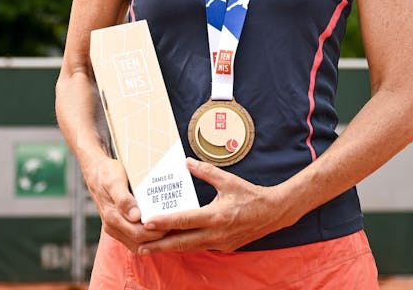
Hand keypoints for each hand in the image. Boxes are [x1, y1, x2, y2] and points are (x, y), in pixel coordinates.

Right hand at [82, 156, 166, 250]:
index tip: (172, 222)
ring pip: (138, 243)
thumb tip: (135, 217)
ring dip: (154, 238)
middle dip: (159, 236)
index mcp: (113, 217)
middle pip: (140, 241)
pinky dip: (148, 236)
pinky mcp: (119, 227)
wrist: (96, 172)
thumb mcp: (115, 182)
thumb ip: (124, 200)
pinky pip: (135, 239)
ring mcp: (116, 228)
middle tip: (176, 224)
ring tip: (170, 226)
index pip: (138, 234)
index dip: (156, 232)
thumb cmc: (107, 174)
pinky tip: (160, 226)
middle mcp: (113, 227)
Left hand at [137, 158, 298, 253]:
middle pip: (182, 242)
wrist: (273, 213)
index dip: (165, 222)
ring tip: (149, 249)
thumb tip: (186, 162)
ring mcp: (220, 243)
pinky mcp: (224, 247)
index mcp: (216, 216)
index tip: (147, 223)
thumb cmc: (250, 195)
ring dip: (169, 249)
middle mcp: (216, 233)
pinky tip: (172, 245)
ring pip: (189, 248)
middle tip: (139, 246)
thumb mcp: (228, 180)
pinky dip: (185, 246)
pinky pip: (200, 247)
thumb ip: (205, 171)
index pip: (185, 220)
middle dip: (160, 245)